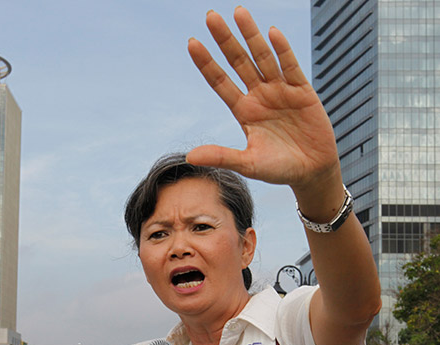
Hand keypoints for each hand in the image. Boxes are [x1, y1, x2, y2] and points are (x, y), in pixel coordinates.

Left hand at [186, 7, 339, 193]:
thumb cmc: (278, 169)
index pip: (220, 82)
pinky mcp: (302, 91)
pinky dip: (281, 50)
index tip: (191, 43)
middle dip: (225, 40)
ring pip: (262, 58)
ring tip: (238, 12)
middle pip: (239, 62)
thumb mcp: (248, 164)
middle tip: (210, 16)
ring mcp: (280, 91)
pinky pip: (290, 67)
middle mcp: (259, 96)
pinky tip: (271, 33)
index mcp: (243, 111)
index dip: (207, 63)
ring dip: (251, 35)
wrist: (311, 172)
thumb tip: (190, 157)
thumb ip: (222, 156)